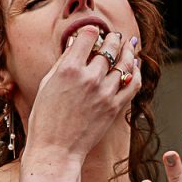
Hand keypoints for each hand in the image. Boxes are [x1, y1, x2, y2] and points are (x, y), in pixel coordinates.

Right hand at [23, 26, 141, 163]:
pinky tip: (135, 64)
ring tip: (128, 45)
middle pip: (110, 47)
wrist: (55, 150)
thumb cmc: (44, 120)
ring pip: (125, 62)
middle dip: (113, 38)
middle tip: (114, 36)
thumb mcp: (46, 85)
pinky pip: (133, 82)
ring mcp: (105, 92)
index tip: (93, 32)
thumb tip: (77, 44)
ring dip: (128, 51)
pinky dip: (136, 70)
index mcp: (69, 69)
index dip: (91, 31)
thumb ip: (63, 62)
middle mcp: (89, 77)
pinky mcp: (115, 106)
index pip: (88, 36)